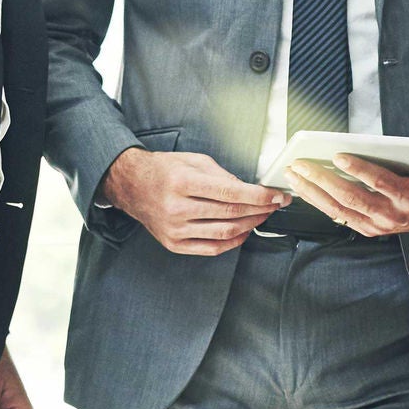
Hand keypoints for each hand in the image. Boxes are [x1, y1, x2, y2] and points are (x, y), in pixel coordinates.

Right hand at [100, 148, 290, 254]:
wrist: (132, 186)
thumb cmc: (163, 170)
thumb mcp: (193, 160)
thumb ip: (222, 175)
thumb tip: (249, 189)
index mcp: (182, 182)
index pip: (230, 192)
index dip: (258, 196)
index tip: (276, 196)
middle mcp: (176, 208)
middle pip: (230, 213)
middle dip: (260, 210)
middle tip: (275, 204)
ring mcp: (174, 229)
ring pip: (224, 232)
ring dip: (251, 225)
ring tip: (262, 216)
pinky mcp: (174, 244)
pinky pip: (212, 248)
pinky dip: (233, 241)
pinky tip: (244, 231)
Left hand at [284, 146, 408, 236]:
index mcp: (407, 198)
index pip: (380, 183)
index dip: (359, 170)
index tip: (338, 157)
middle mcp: (389, 215)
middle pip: (351, 197)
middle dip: (323, 180)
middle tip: (302, 164)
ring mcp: (376, 225)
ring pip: (339, 209)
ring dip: (313, 192)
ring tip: (294, 175)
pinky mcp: (367, 229)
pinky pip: (338, 216)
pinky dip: (319, 202)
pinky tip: (303, 189)